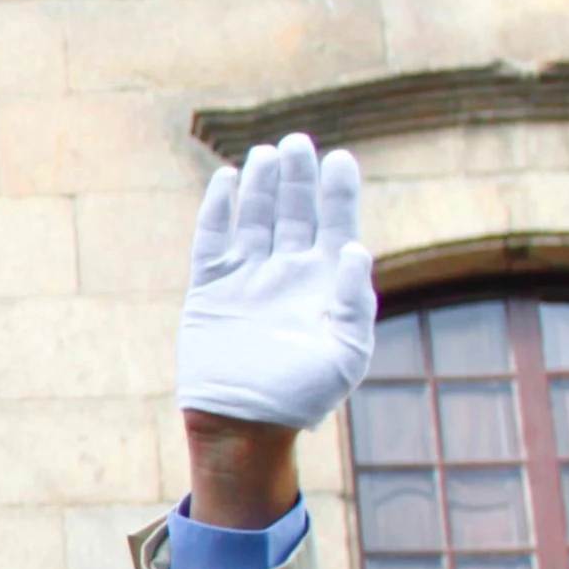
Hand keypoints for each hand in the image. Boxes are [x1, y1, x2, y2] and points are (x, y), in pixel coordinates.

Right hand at [177, 133, 375, 433]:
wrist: (245, 424)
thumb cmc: (303, 397)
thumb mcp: (347, 353)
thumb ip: (355, 301)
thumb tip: (356, 248)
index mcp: (326, 283)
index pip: (336, 223)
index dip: (338, 191)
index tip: (340, 160)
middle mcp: (288, 272)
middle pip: (294, 211)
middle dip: (297, 176)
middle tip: (298, 143)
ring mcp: (248, 277)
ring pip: (256, 216)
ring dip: (261, 184)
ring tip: (267, 153)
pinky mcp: (211, 287)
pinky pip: (213, 239)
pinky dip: (218, 208)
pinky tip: (226, 180)